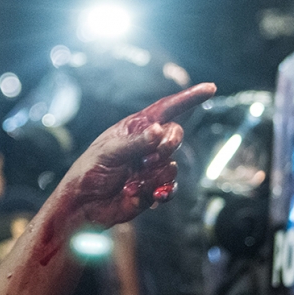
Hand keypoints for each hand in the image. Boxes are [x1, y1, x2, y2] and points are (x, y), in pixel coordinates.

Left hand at [61, 83, 215, 226]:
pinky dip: (164, 191)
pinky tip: (154, 196)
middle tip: (149, 158)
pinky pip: (171, 186)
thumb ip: (135, 143)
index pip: (166, 108)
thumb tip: (158, 130)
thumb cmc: (88, 172)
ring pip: (172, 164)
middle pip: (175, 135)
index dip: (188, 98)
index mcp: (134, 128)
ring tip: (133, 182)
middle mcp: (146, 145)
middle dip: (167, 146)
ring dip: (155, 175)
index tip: (209, 89)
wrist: (83, 205)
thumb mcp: (108, 152)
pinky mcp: (154, 188)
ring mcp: (151, 167)